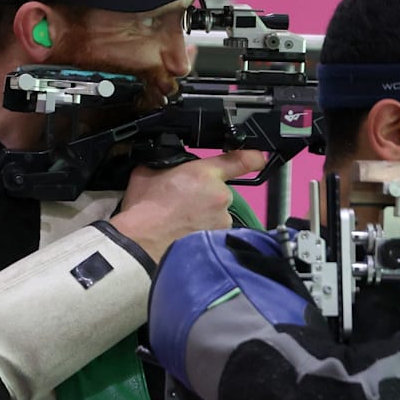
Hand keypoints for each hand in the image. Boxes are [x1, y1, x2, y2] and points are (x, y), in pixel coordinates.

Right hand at [112, 150, 265, 262]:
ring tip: (180, 221)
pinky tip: (184, 233)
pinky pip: (215, 231)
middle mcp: (219, 195)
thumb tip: (170, 166)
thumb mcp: (148, 172)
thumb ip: (167, 165)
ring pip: (218, 213)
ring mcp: (221, 219)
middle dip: (205, 195)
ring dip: (205, 215)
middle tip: (182, 202)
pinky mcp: (218, 239)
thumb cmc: (144, 210)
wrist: (141, 242)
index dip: (252, 157)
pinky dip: (203, 232)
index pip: (240, 160)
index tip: (257, 158)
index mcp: (204, 174)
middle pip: (219, 191)